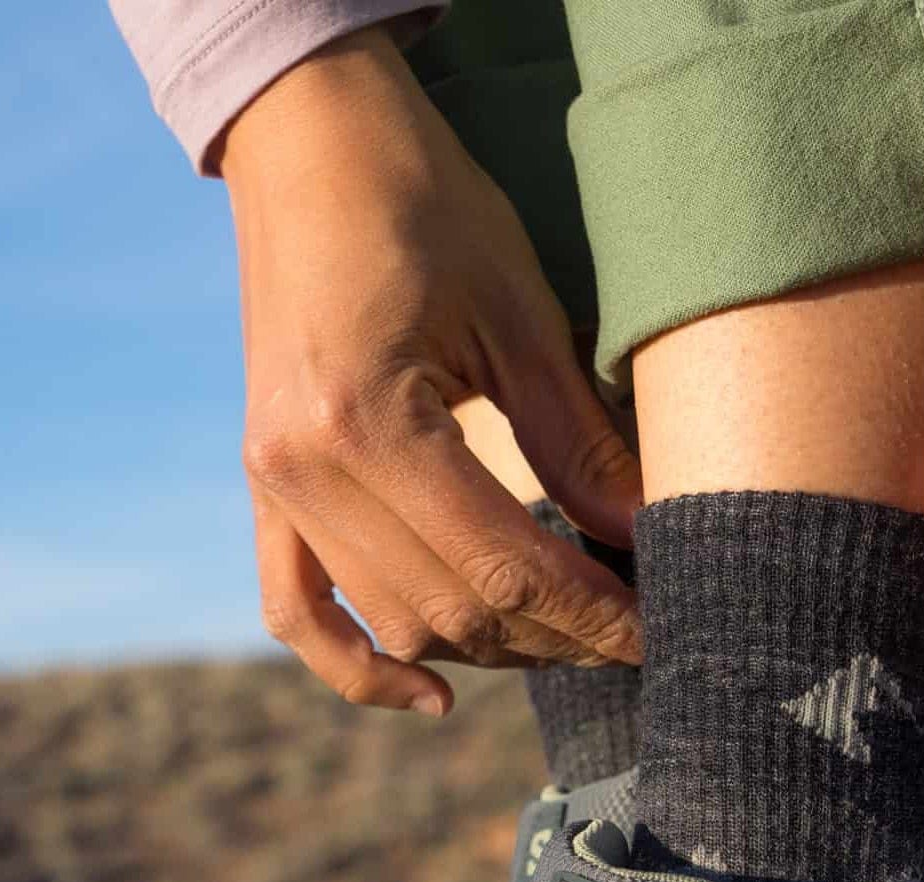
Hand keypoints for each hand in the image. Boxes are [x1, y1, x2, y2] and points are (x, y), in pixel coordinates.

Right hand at [224, 30, 641, 713]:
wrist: (308, 142)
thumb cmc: (423, 204)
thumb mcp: (519, 315)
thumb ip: (578, 442)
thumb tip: (646, 540)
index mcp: (367, 422)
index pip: (504, 565)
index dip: (591, 615)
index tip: (659, 634)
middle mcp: (306, 471)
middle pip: (451, 611)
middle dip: (554, 638)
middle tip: (632, 636)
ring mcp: (274, 486)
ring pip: (394, 622)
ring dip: (487, 646)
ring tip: (564, 635)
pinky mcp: (264, 486)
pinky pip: (297, 612)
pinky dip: (361, 667)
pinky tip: (432, 697)